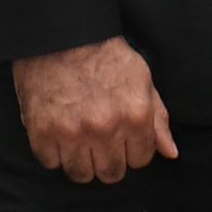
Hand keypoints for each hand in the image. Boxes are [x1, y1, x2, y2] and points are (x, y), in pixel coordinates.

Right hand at [12, 38, 174, 184]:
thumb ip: (158, 120)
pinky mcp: (41, 131)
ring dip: (82, 163)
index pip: (141, 160)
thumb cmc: (107, 56)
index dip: (133, 152)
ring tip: (79, 145)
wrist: (62, 37)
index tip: (123, 142)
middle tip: (101, 146)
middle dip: (110, 162)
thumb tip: (170, 153)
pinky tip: (58, 138)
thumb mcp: (143, 81)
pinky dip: (53, 154)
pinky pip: (50, 163)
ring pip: (81, 174)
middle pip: (111, 173)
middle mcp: (105, 130)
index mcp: (135, 117)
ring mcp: (71, 133)